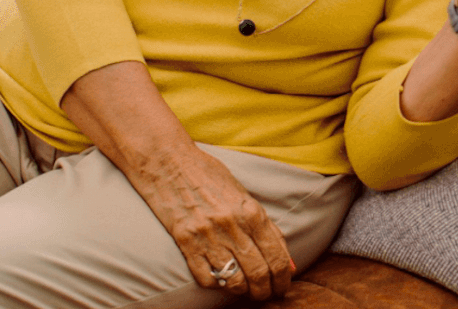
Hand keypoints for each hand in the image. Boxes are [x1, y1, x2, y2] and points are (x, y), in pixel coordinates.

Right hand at [128, 143, 294, 300]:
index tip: (283, 287)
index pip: (277, 257)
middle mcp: (232, 225)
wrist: (169, 162)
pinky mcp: (185, 242)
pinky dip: (215, 284)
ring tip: (245, 289)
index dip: (284, 278)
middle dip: (266, 290)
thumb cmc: (209, 176)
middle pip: (258, 273)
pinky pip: (206, 278)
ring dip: (242, 290)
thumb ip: (266, 228)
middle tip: (267, 294)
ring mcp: (207, 235)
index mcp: (252, 211)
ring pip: (233, 280)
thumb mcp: (244, 196)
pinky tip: (219, 278)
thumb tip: (288, 260)